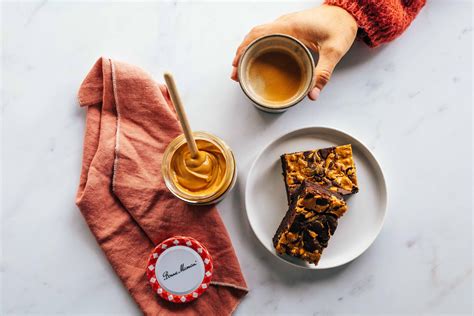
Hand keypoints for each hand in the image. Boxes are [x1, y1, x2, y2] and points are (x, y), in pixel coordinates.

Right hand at [231, 5, 356, 100]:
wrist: (348, 11)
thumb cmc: (341, 27)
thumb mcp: (334, 51)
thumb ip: (323, 73)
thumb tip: (312, 95)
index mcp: (290, 27)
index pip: (258, 35)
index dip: (244, 49)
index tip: (237, 65)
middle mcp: (284, 23)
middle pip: (253, 35)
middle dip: (241, 53)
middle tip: (235, 73)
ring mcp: (286, 24)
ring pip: (258, 34)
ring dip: (247, 49)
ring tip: (241, 67)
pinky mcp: (289, 27)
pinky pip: (267, 34)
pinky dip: (257, 45)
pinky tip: (257, 57)